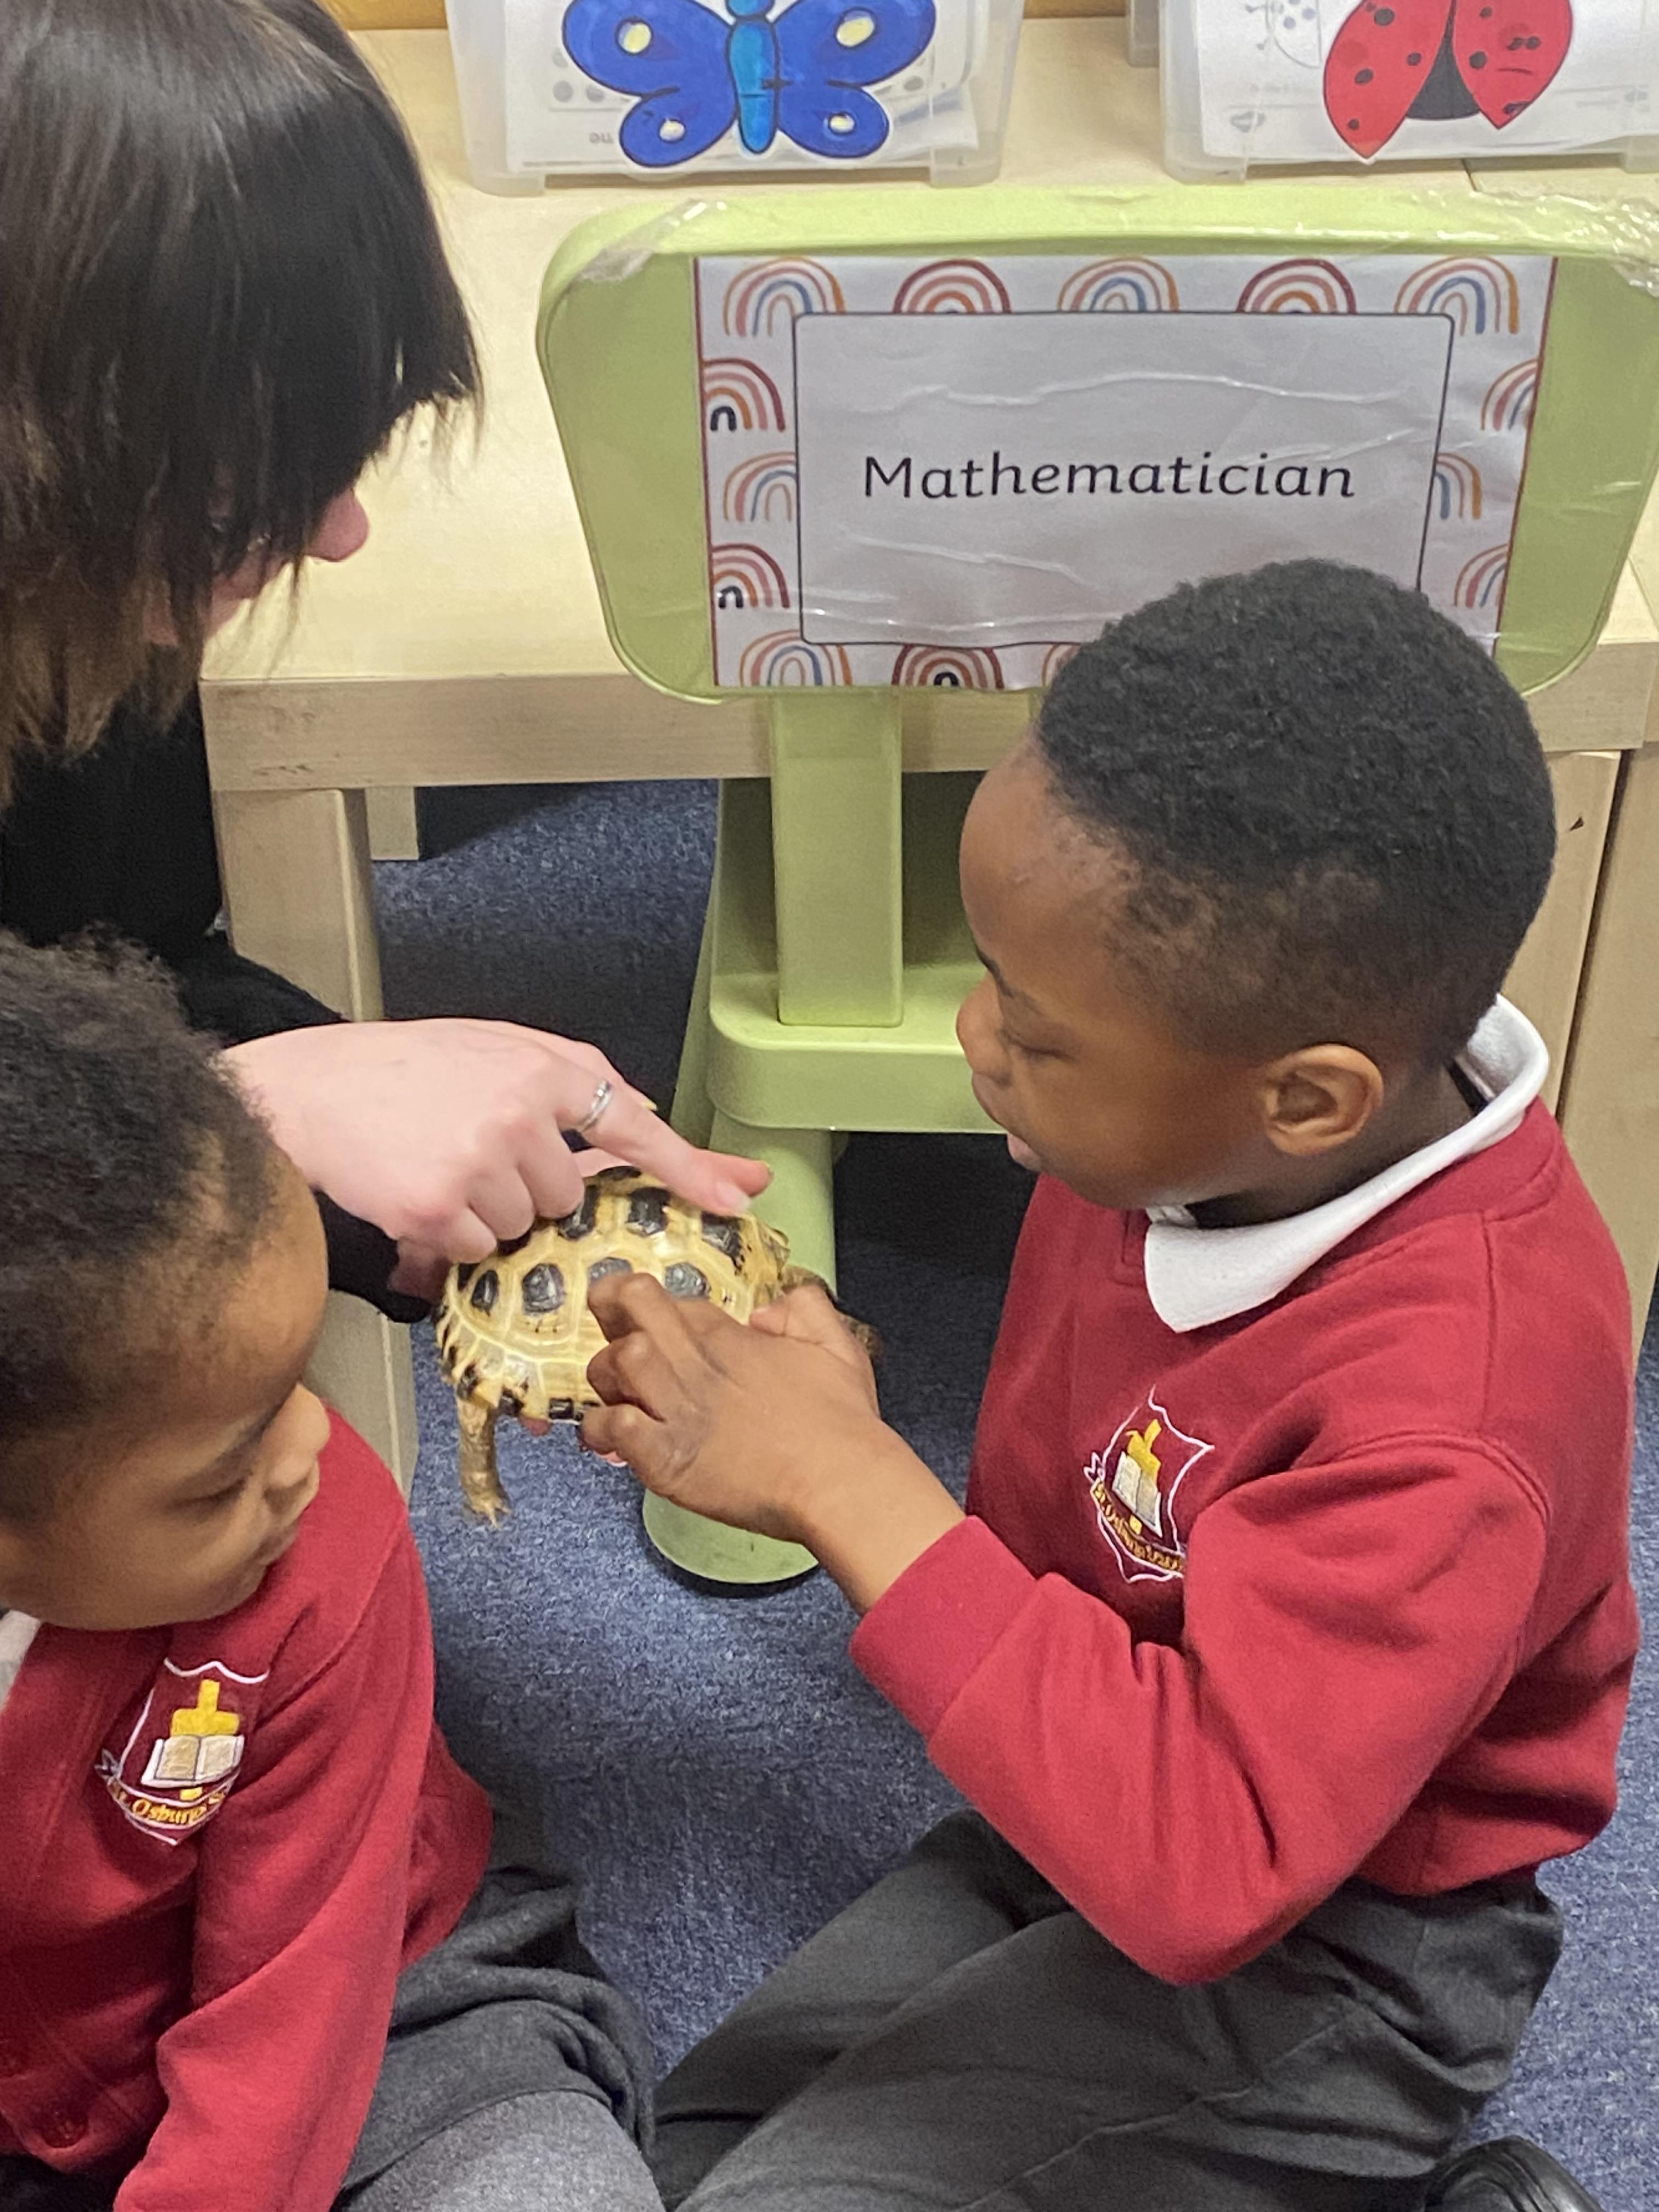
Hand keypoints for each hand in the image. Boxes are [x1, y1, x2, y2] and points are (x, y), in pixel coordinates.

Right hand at [224, 1021, 768, 1263]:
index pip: (633, 1124)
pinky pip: (480, 1249)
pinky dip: (455, 1235)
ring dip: (491, 1212)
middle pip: (568, 1196)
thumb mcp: (501, 1051)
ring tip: (442, 1164)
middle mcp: (519, 1112)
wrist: (314, 1089)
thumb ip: (575, 1086)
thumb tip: (650, 1124)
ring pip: (526, 1226)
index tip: (738, 1196)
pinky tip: (421, 1190)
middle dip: (530, 1187)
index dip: (690, 1166)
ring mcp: (480, 1162)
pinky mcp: (439, 1207)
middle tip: (475, 1150)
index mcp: (543, 1067)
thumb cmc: (409, 1069)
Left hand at [584, 1277, 962, 1610]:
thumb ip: (804, 1310)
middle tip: (610, 1329)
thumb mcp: (837, 1345)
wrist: (841, 1483)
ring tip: (618, 1395)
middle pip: (626, 1307)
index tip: (649, 1321)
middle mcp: (694, 1364)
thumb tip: (765, 1313)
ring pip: (609, 1363)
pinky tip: (612, 1438)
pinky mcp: (665, 1458)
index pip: (668, 1300)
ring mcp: (676, 1410)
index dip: (652, 1308)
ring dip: (605, 1377)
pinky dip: (600, 1430)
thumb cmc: (842, 1422)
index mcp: (728, 1336)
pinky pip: (609, 1427)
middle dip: (609, 1310)